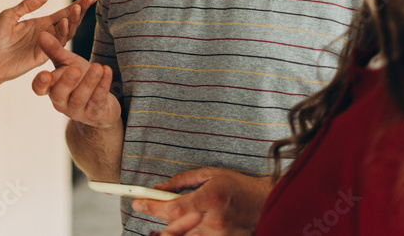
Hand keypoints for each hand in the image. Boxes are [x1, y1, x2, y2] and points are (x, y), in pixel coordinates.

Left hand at [0, 0, 98, 88]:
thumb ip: (26, 6)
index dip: (78, 5)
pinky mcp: (42, 57)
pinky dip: (62, 34)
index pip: (64, 13)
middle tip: (90, 0)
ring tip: (76, 9)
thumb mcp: (9, 16)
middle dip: (80, 10)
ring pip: (66, 33)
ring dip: (73, 21)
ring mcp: (46, 46)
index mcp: (41, 23)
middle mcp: (47, 34)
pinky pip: (56, 45)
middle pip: (69, 22)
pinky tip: (64, 22)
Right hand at [31, 31, 120, 128]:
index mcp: (51, 89)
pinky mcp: (95, 113)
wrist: (102, 103)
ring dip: (89, 82)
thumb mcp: (68, 63)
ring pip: (80, 98)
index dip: (40, 83)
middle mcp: (61, 102)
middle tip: (75, 69)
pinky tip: (107, 71)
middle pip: (59, 94)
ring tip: (97, 67)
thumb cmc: (80, 80)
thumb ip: (54, 50)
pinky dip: (103, 85)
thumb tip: (41, 34)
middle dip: (67, 82)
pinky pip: (98, 100)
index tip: (45, 73)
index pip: (40, 89)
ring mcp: (78, 110)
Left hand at [133, 167, 270, 235]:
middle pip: (174, 228)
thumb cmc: (239, 187)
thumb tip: (159, 189)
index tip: (138, 202)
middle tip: (145, 208)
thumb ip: (182, 181)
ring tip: (171, 216)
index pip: (174, 208)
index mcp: (210, 199)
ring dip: (171, 227)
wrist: (265, 204)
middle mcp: (213, 221)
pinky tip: (181, 226)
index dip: (153, 207)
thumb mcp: (210, 174)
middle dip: (156, 218)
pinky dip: (185, 233)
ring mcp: (217, 235)